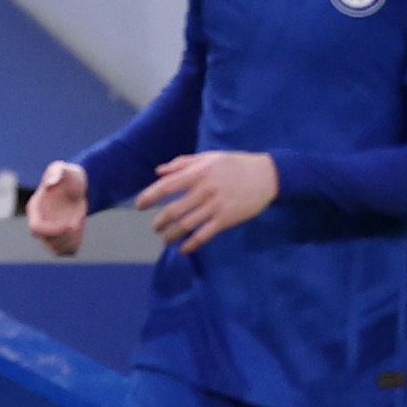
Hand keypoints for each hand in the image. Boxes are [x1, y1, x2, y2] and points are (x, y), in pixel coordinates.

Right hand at [25, 162, 87, 256]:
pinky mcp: (61, 237)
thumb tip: (50, 184)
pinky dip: (73, 245)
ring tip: (79, 224)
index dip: (51, 231)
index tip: (69, 225)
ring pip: (55, 249)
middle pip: (46, 241)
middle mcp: (40, 222)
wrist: (79, 186)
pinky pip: (65, 250)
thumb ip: (57, 172)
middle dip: (63, 237)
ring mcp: (49, 231)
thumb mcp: (65, 169)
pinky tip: (80, 228)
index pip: (37, 228)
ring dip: (69, 241)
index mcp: (35, 208)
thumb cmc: (69, 176)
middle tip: (77, 224)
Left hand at [134, 151, 277, 253]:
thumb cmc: (234, 165)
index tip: (139, 205)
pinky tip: (183, 249)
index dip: (150, 196)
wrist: (267, 175)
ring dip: (171, 234)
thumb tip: (158, 172)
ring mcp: (215, 206)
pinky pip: (203, 235)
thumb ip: (182, 163)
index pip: (167, 186)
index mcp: (198, 173)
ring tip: (165, 239)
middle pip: (174, 210)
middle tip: (155, 227)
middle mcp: (204, 190)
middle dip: (160, 221)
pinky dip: (190, 244)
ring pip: (186, 225)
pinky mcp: (226, 219)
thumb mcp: (208, 157)